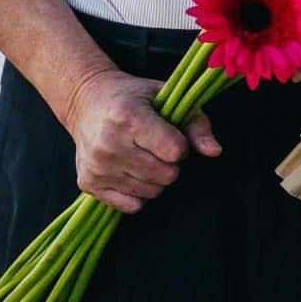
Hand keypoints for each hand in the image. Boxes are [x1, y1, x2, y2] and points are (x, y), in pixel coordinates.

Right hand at [60, 67, 221, 213]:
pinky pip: (132, 206)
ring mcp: (97, 166)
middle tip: (157, 147)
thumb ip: (195, 122)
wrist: (86, 101)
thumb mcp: (165, 96)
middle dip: (170, 163)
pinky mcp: (88, 184)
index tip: (172, 134)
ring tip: (143, 156)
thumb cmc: (133, 97)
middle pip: (166, 175)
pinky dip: (138, 193)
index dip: (181, 145)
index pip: (174, 150)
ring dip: (156, 178)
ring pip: (151, 192)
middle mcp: (109, 144)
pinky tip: (131, 171)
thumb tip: (215, 151)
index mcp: (128, 117)